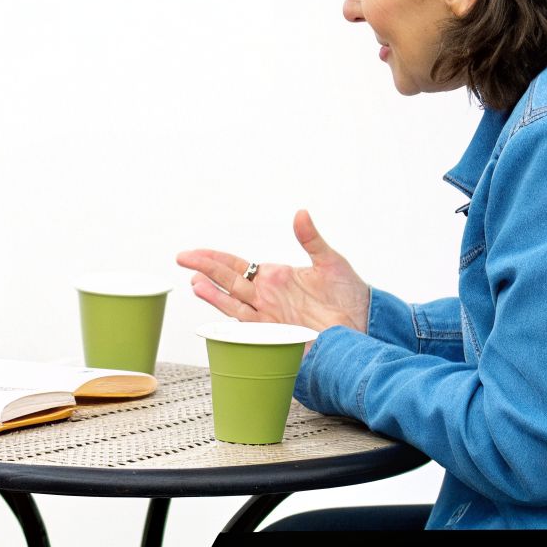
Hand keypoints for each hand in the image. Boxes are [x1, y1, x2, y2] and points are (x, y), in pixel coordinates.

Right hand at [175, 210, 369, 333]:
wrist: (363, 323)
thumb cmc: (349, 294)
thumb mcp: (329, 260)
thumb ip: (311, 238)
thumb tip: (300, 213)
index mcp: (275, 276)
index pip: (237, 266)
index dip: (214, 258)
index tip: (193, 254)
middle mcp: (267, 296)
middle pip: (228, 282)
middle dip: (205, 270)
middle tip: (183, 259)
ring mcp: (270, 315)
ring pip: (234, 304)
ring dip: (215, 294)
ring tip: (196, 283)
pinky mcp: (278, 333)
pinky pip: (251, 326)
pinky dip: (235, 321)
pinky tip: (220, 312)